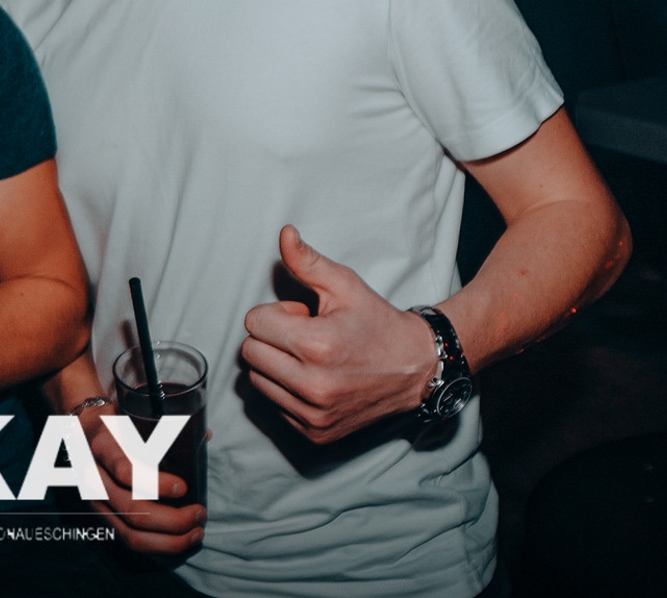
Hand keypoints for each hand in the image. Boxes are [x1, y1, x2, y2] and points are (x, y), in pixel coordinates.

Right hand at [73, 402, 204, 554]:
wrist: (81, 430)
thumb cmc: (116, 420)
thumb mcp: (133, 412)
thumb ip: (167, 422)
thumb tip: (205, 434)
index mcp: (103, 444)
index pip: (125, 470)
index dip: (155, 484)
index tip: (183, 487)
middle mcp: (94, 476)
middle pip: (132, 509)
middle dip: (172, 518)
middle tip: (200, 512)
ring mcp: (96, 501)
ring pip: (130, 531)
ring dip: (168, 539)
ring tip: (196, 532)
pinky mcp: (103, 516)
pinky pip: (128, 540)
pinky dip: (157, 546)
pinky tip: (180, 541)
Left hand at [240, 226, 437, 445]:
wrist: (417, 369)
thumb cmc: (377, 323)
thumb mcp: (345, 285)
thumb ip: (307, 261)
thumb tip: (284, 234)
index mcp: (316, 345)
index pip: (254, 323)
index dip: (276, 313)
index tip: (303, 315)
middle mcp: (312, 385)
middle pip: (250, 353)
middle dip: (271, 338)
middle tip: (305, 335)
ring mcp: (313, 413)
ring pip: (258, 381)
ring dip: (276, 366)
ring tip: (312, 358)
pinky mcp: (315, 432)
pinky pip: (276, 405)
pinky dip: (288, 391)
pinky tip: (317, 379)